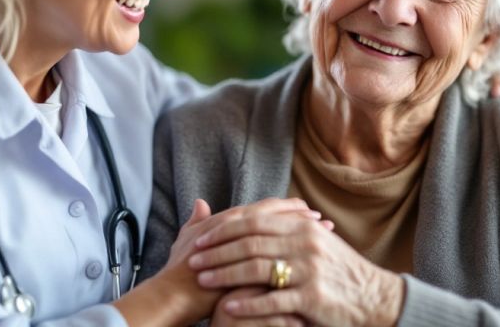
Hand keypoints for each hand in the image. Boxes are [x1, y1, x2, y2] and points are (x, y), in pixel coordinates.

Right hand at [121, 198, 317, 325]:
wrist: (172, 296)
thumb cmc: (181, 268)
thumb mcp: (189, 239)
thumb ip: (199, 221)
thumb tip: (201, 203)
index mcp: (231, 222)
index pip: (269, 211)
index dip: (290, 209)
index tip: (311, 210)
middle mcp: (242, 237)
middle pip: (282, 226)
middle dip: (306, 226)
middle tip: (326, 226)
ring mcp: (246, 261)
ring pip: (285, 252)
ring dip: (307, 253)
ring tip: (328, 255)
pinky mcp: (249, 286)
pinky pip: (280, 287)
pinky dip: (297, 286)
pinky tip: (317, 283)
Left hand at [189, 212, 403, 326]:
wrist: (375, 299)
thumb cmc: (340, 271)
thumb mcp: (317, 240)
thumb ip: (286, 227)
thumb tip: (250, 215)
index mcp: (303, 226)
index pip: (254, 221)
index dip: (224, 229)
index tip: (201, 238)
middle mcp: (305, 243)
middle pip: (249, 243)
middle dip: (217, 252)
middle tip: (193, 261)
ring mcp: (309, 270)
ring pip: (256, 269)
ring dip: (224, 275)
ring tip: (203, 281)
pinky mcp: (312, 297)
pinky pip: (271, 300)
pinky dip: (246, 303)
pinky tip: (227, 307)